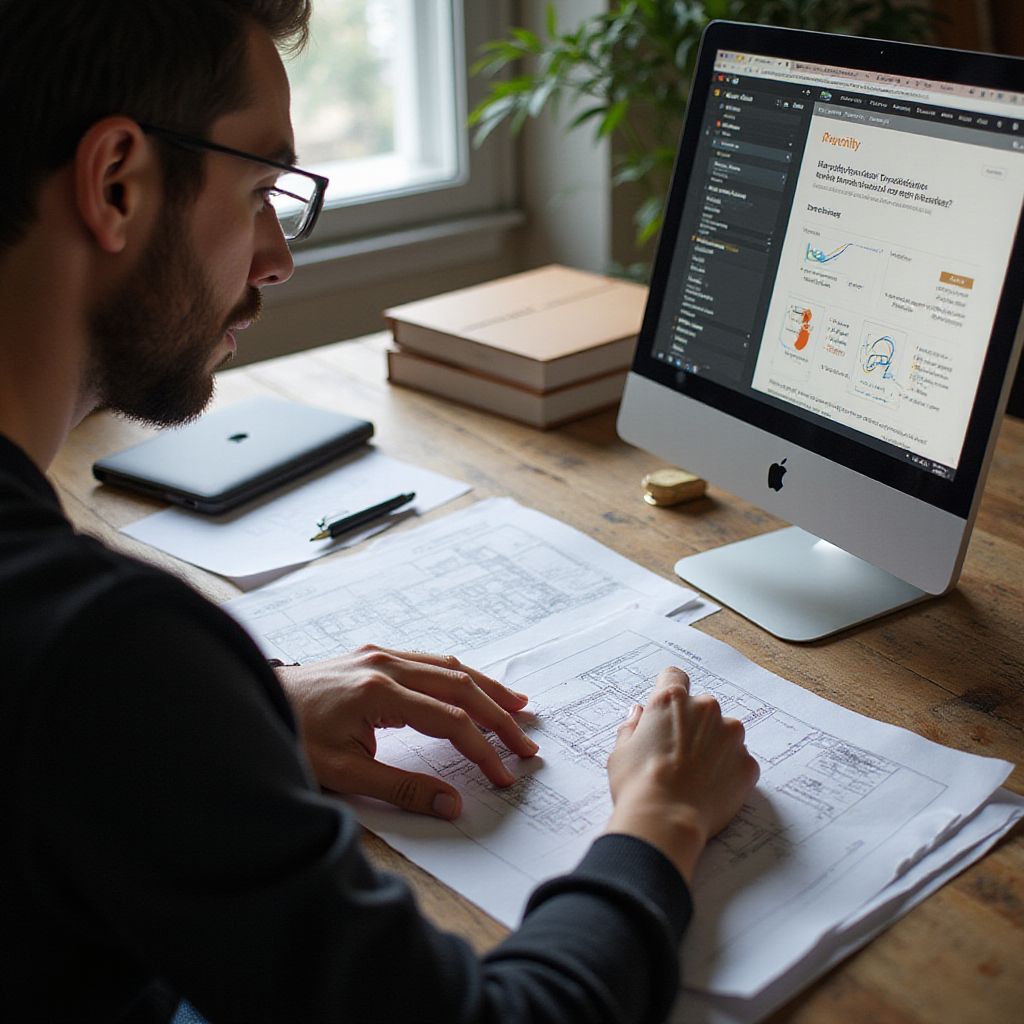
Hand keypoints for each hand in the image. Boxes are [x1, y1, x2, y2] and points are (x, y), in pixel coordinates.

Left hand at [275, 645, 538, 819]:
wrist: (252, 704)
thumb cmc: (292, 739)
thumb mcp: (342, 774)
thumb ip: (400, 788)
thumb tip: (451, 804)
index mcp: (379, 693)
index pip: (450, 721)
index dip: (482, 750)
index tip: (504, 776)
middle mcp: (385, 665)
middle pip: (459, 686)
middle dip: (498, 716)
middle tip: (527, 743)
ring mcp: (380, 655)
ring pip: (449, 666)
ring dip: (486, 687)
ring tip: (518, 706)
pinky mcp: (374, 655)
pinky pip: (429, 660)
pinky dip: (459, 675)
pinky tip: (473, 686)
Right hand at [605, 666, 758, 882]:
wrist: (666, 821)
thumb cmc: (637, 784)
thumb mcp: (621, 751)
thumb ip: (633, 726)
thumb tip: (639, 714)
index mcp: (672, 701)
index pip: (674, 676)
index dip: (669, 691)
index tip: (667, 709)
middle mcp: (706, 709)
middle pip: (702, 708)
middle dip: (693, 725)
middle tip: (677, 754)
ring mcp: (731, 736)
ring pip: (724, 733)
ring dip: (714, 746)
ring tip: (696, 776)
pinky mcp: (748, 764)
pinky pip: (739, 761)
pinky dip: (728, 771)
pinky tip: (710, 790)